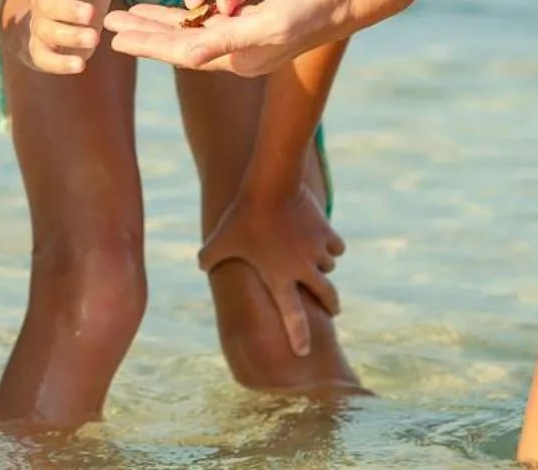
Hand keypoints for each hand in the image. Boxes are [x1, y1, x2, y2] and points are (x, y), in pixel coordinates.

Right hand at [18, 0, 116, 74]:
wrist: (54, 26)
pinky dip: (61, 63)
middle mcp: (43, 3)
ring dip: (69, 36)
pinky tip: (80, 66)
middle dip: (70, 8)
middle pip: (49, 3)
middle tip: (92, 14)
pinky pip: (44, 58)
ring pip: (46, 31)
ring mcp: (39, 28)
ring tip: (94, 40)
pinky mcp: (39, 52)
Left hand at [105, 0, 363, 76]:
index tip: (113, 37)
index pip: (181, 51)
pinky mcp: (256, 20)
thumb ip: (228, 39)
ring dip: (160, 24)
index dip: (146, 44)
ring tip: (130, 15)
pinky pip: (211, 21)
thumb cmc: (317, 3)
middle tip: (108, 26)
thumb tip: (186, 56)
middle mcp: (240, 53)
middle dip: (144, 35)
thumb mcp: (271, 20)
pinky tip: (173, 7)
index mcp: (240, 56)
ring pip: (192, 31)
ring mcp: (248, 38)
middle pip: (180, 44)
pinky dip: (187, 14)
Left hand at [201, 185, 345, 357]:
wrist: (271, 186)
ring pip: (329, 267)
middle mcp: (303, 269)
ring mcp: (318, 250)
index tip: (304, 352)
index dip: (299, 336)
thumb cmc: (243, 216)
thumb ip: (209, 257)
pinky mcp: (327, 232)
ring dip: (324, 268)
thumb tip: (200, 265)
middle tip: (333, 310)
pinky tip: (324, 242)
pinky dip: (332, 246)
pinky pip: (337, 247)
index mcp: (279, 278)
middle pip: (327, 295)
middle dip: (331, 305)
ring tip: (316, 264)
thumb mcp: (219, 239)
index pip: (293, 317)